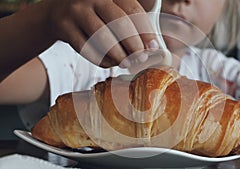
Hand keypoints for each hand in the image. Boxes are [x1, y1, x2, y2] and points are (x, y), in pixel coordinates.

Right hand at [43, 0, 158, 67]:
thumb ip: (134, 20)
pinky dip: (100, 59)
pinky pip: (86, 47)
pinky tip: (109, 63)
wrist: (57, 10)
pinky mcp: (63, 25)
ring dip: (118, 55)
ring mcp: (76, 9)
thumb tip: (154, 46)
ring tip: (126, 63)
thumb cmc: (96, 12)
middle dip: (134, 45)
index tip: (153, 47)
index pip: (134, 10)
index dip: (146, 32)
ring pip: (102, 36)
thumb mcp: (115, 7)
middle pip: (120, 23)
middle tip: (140, 58)